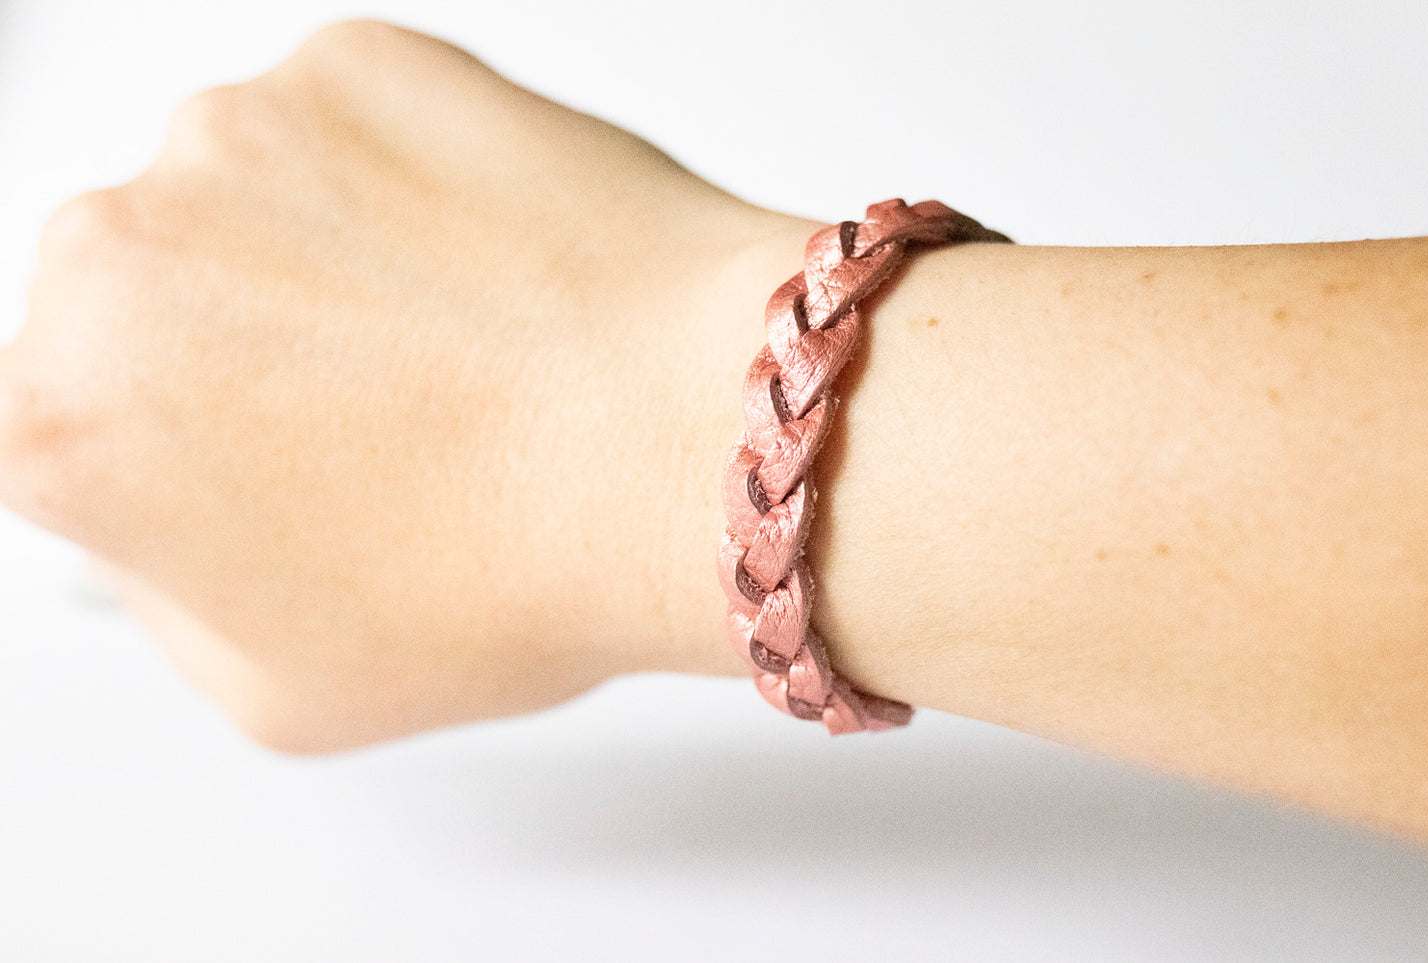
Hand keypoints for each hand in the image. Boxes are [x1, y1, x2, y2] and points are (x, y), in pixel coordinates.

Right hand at [0, 20, 790, 750]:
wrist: (689, 440)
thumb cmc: (518, 570)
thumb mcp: (286, 689)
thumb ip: (177, 596)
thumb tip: (175, 523)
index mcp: (58, 423)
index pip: (68, 424)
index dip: (178, 454)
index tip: (252, 462)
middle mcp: (110, 257)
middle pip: (149, 303)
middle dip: (239, 356)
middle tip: (382, 418)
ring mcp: (233, 138)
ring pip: (249, 204)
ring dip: (324, 262)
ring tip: (459, 349)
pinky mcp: (352, 63)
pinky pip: (352, 134)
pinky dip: (407, 186)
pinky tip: (491, 273)